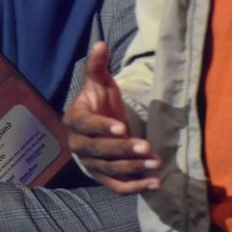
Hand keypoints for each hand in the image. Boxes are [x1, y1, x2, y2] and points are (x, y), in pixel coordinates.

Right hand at [64, 42, 160, 193]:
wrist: (99, 126)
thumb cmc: (99, 102)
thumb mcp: (99, 83)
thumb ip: (98, 66)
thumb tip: (100, 44)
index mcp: (74, 120)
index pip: (86, 126)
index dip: (102, 128)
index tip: (122, 128)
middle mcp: (78, 145)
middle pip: (99, 151)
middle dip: (123, 150)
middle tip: (147, 147)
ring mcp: (90, 164)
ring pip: (109, 169)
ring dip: (134, 168)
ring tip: (157, 163)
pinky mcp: (102, 177)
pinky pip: (117, 186)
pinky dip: (135, 188)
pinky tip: (156, 183)